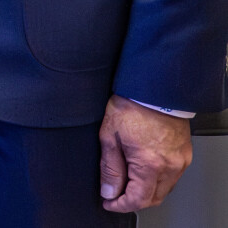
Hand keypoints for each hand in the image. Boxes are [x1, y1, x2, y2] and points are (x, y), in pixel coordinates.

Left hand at [98, 95, 191, 211]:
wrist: (153, 90)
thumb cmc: (131, 107)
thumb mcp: (109, 137)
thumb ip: (110, 168)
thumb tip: (109, 190)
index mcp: (149, 164)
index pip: (137, 199)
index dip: (120, 205)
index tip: (109, 202)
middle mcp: (169, 166)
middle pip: (153, 198)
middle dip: (133, 201)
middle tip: (115, 195)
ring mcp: (180, 161)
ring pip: (164, 190)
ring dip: (146, 192)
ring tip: (127, 182)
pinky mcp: (184, 155)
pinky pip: (171, 177)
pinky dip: (157, 181)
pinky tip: (143, 172)